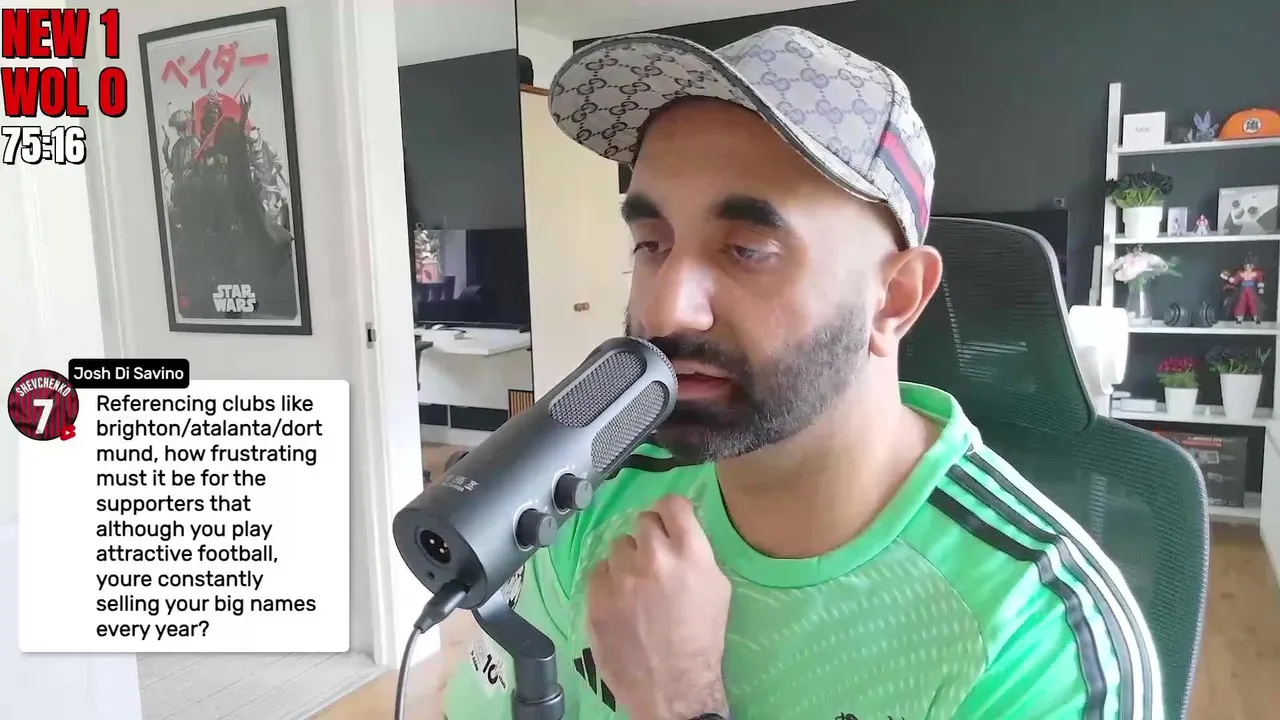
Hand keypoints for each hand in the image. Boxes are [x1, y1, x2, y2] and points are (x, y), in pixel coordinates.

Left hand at [586, 495, 731, 719]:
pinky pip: (598, 571)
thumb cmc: (702, 639)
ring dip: (627, 560)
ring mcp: (620, 576)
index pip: (671, 504)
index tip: (668, 520)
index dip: (669, 510)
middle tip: (653, 561)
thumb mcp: (717, 588)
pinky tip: (620, 602)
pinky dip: (608, 582)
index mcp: (689, 552)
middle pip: (642, 521)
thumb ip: (697, 553)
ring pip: (617, 547)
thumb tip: (680, 530)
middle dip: (648, 538)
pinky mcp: (596, 596)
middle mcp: (653, 557)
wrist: (673, 685)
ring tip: (636, 588)